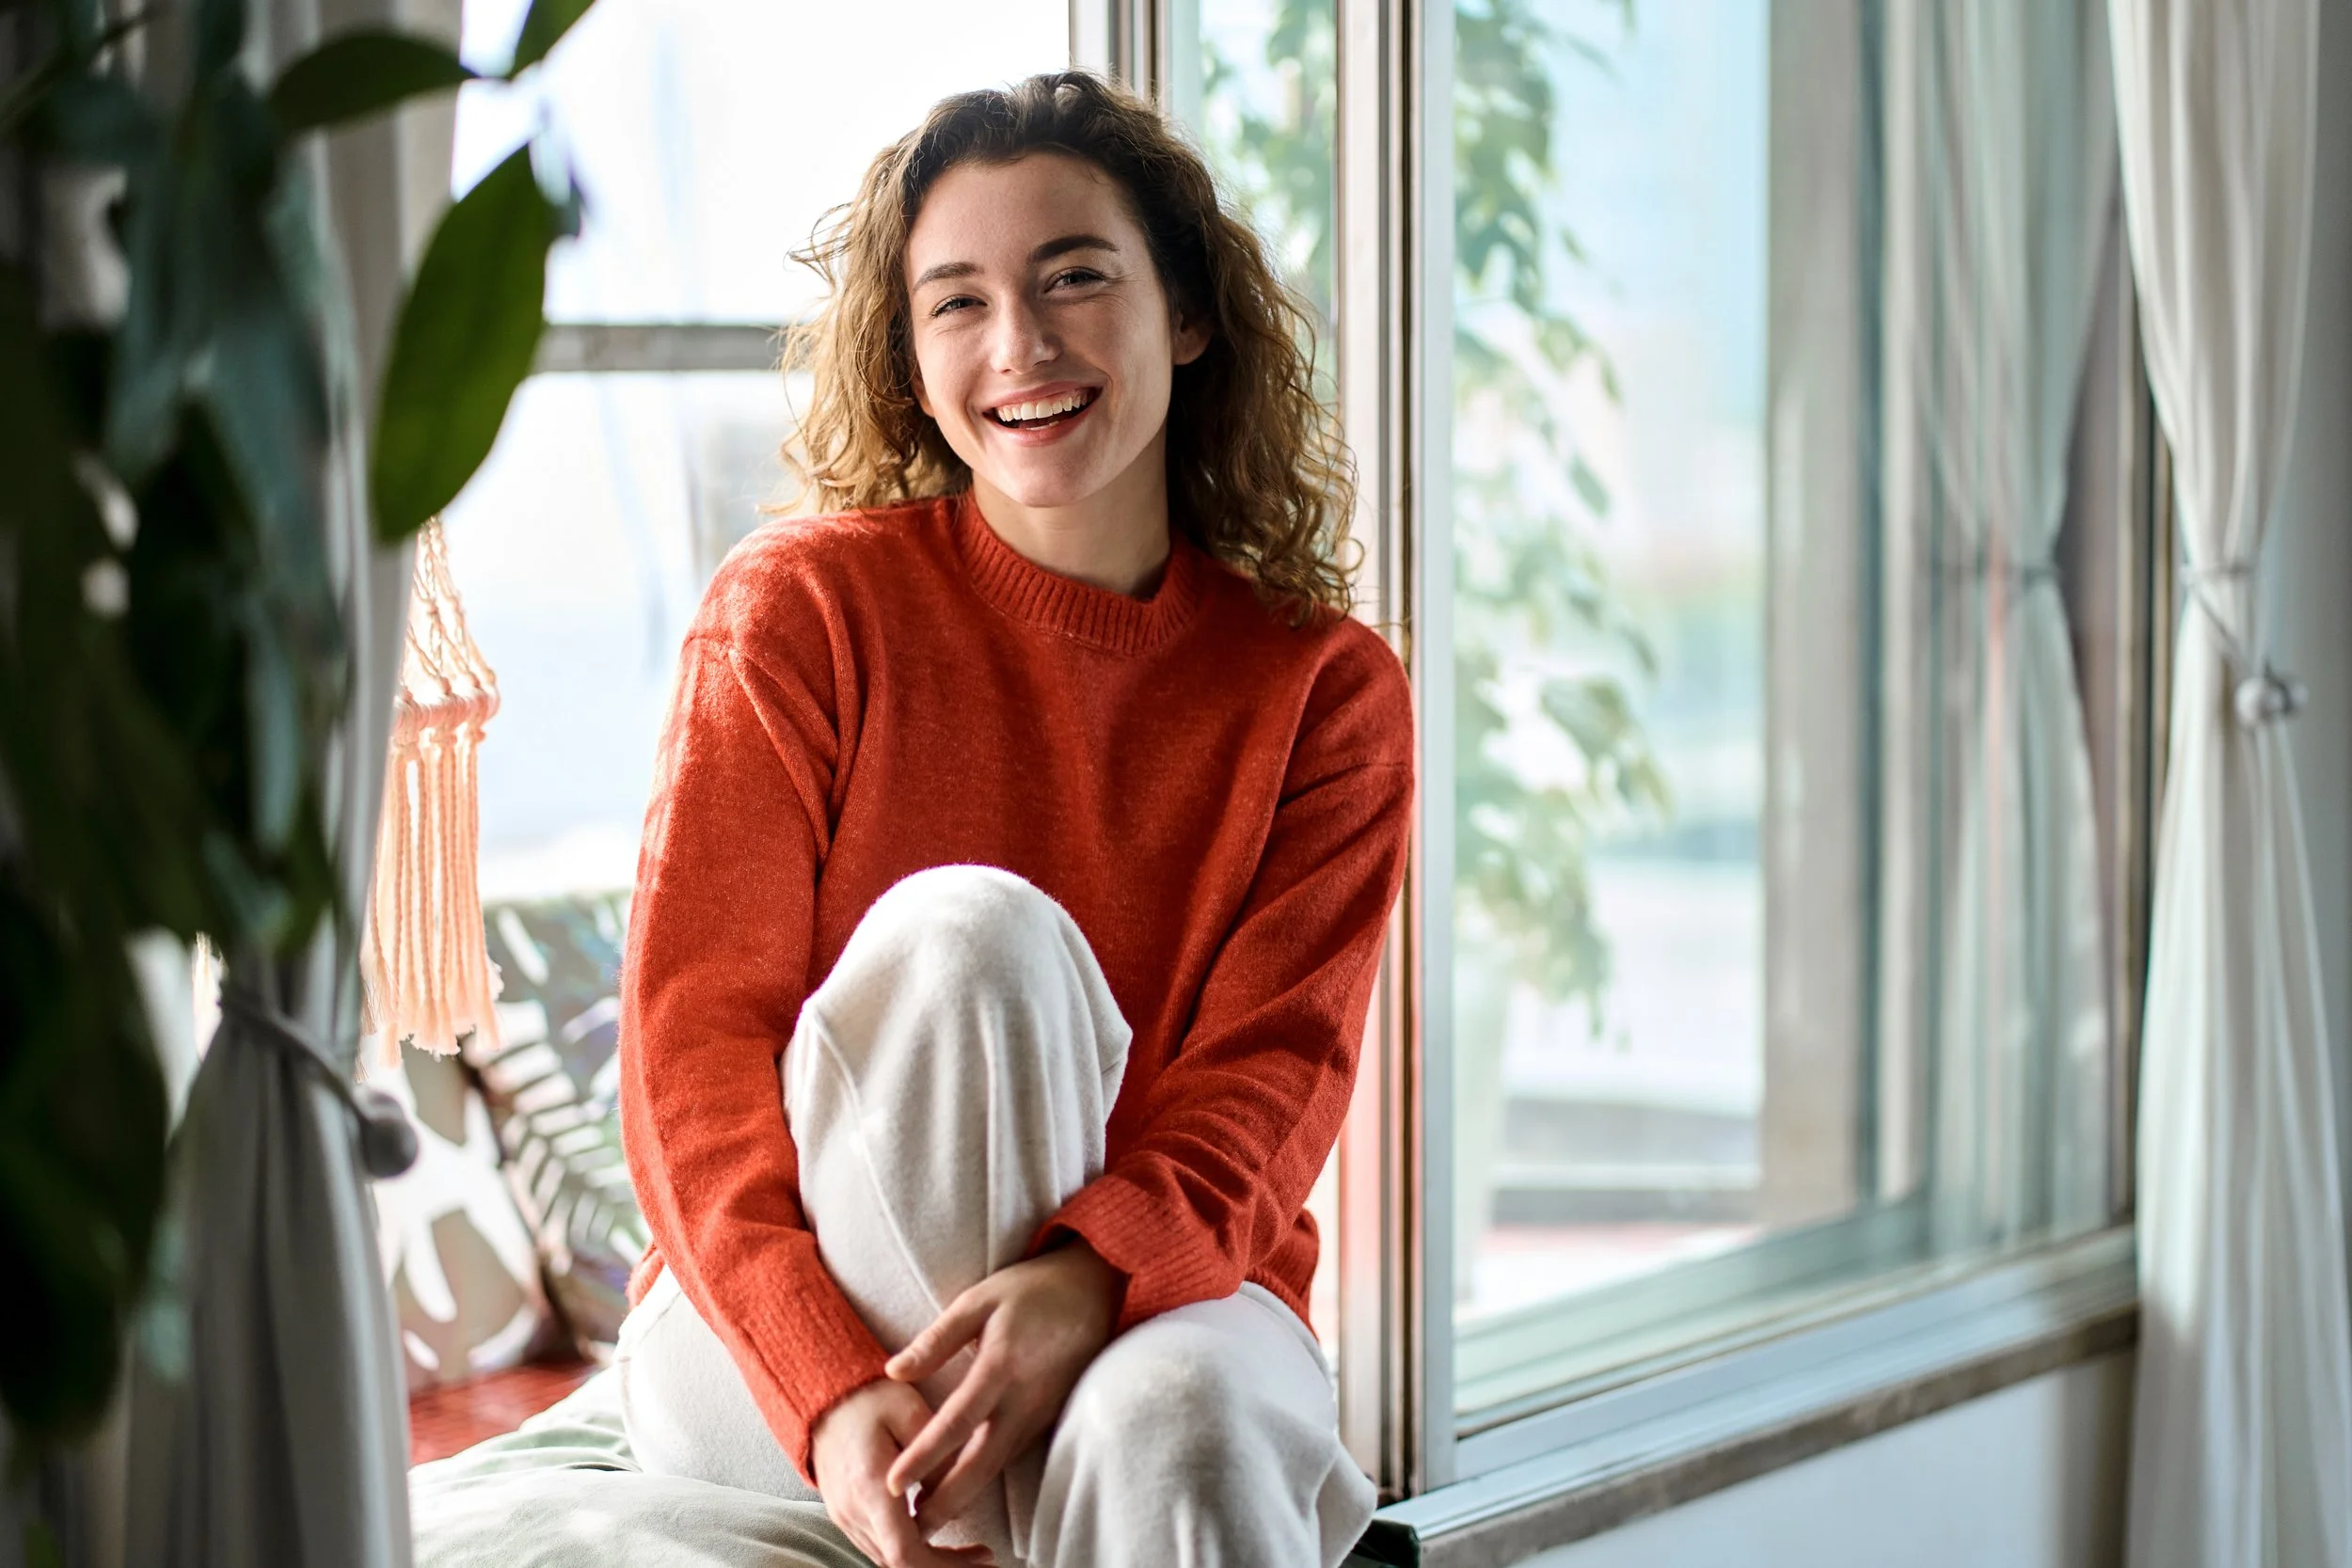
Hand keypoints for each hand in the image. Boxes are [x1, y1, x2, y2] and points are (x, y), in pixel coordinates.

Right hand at [811, 1379, 995, 1567]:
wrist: (823, 1398)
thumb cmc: (868, 1399)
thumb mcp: (910, 1411)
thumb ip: (936, 1455)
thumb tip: (956, 1500)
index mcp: (870, 1487)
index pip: (904, 1553)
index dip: (944, 1566)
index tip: (980, 1559)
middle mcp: (853, 1511)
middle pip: (900, 1564)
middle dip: (944, 1567)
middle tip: (984, 1561)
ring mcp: (845, 1517)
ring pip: (890, 1559)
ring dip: (929, 1562)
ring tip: (970, 1554)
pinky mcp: (846, 1515)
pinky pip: (880, 1546)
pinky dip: (911, 1550)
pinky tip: (936, 1539)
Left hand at [882, 1242, 1123, 1532]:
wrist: (1094, 1289)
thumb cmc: (1031, 1290)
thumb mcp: (979, 1300)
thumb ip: (937, 1339)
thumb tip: (894, 1371)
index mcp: (1001, 1367)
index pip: (957, 1421)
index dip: (924, 1455)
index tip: (893, 1483)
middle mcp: (1025, 1399)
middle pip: (982, 1462)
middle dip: (947, 1501)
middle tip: (912, 1529)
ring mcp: (1042, 1412)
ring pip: (999, 1465)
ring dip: (966, 1493)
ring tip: (929, 1518)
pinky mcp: (1051, 1417)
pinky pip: (1014, 1454)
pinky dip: (987, 1475)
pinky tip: (966, 1486)